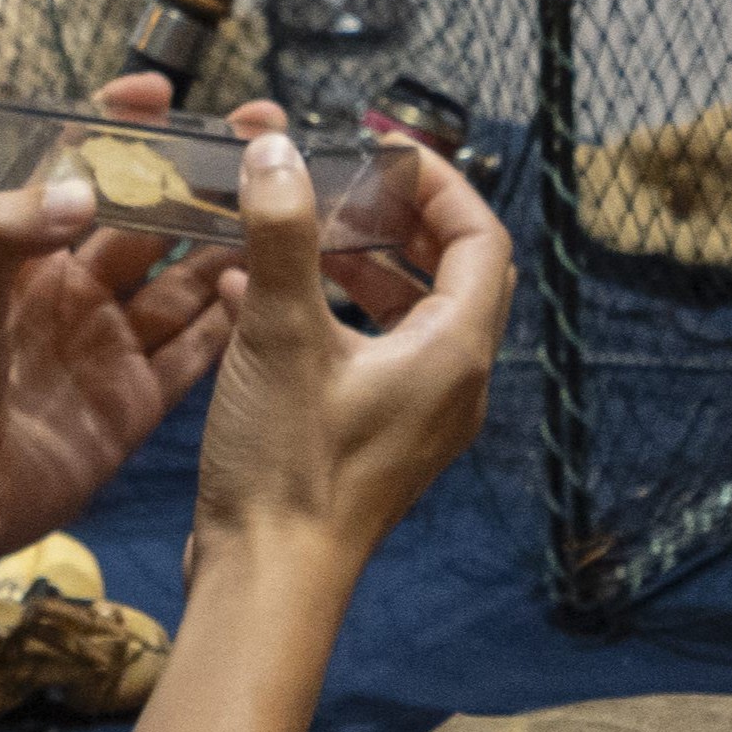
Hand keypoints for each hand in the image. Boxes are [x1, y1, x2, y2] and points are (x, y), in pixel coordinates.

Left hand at [0, 72, 251, 589]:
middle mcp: (77, 293)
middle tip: (260, 144)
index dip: (118, 130)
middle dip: (201, 182)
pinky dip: (233, 323)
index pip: (78, 174)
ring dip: (231, 247)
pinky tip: (273, 290)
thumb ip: (10, 237)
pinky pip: (197, 354)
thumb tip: (84, 188)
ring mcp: (111, 348)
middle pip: (152, 224)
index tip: (162, 92)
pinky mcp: (136, 405)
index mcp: (29, 257)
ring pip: (186, 283)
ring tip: (287, 209)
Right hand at [191, 128, 514, 577]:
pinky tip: (250, 295)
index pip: (481, 237)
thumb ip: (282, 235)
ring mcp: (416, 416)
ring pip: (404, 315)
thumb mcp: (281, 335)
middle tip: (344, 182)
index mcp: (456, 350)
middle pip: (449, 273)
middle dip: (398, 220)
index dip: (439, 183)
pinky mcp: (373, 440)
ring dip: (356, 265)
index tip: (384, 149)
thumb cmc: (288, 467)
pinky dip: (326, 317)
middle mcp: (453, 382)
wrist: (267, 582)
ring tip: (297, 230)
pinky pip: (367, 356)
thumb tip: (278, 149)